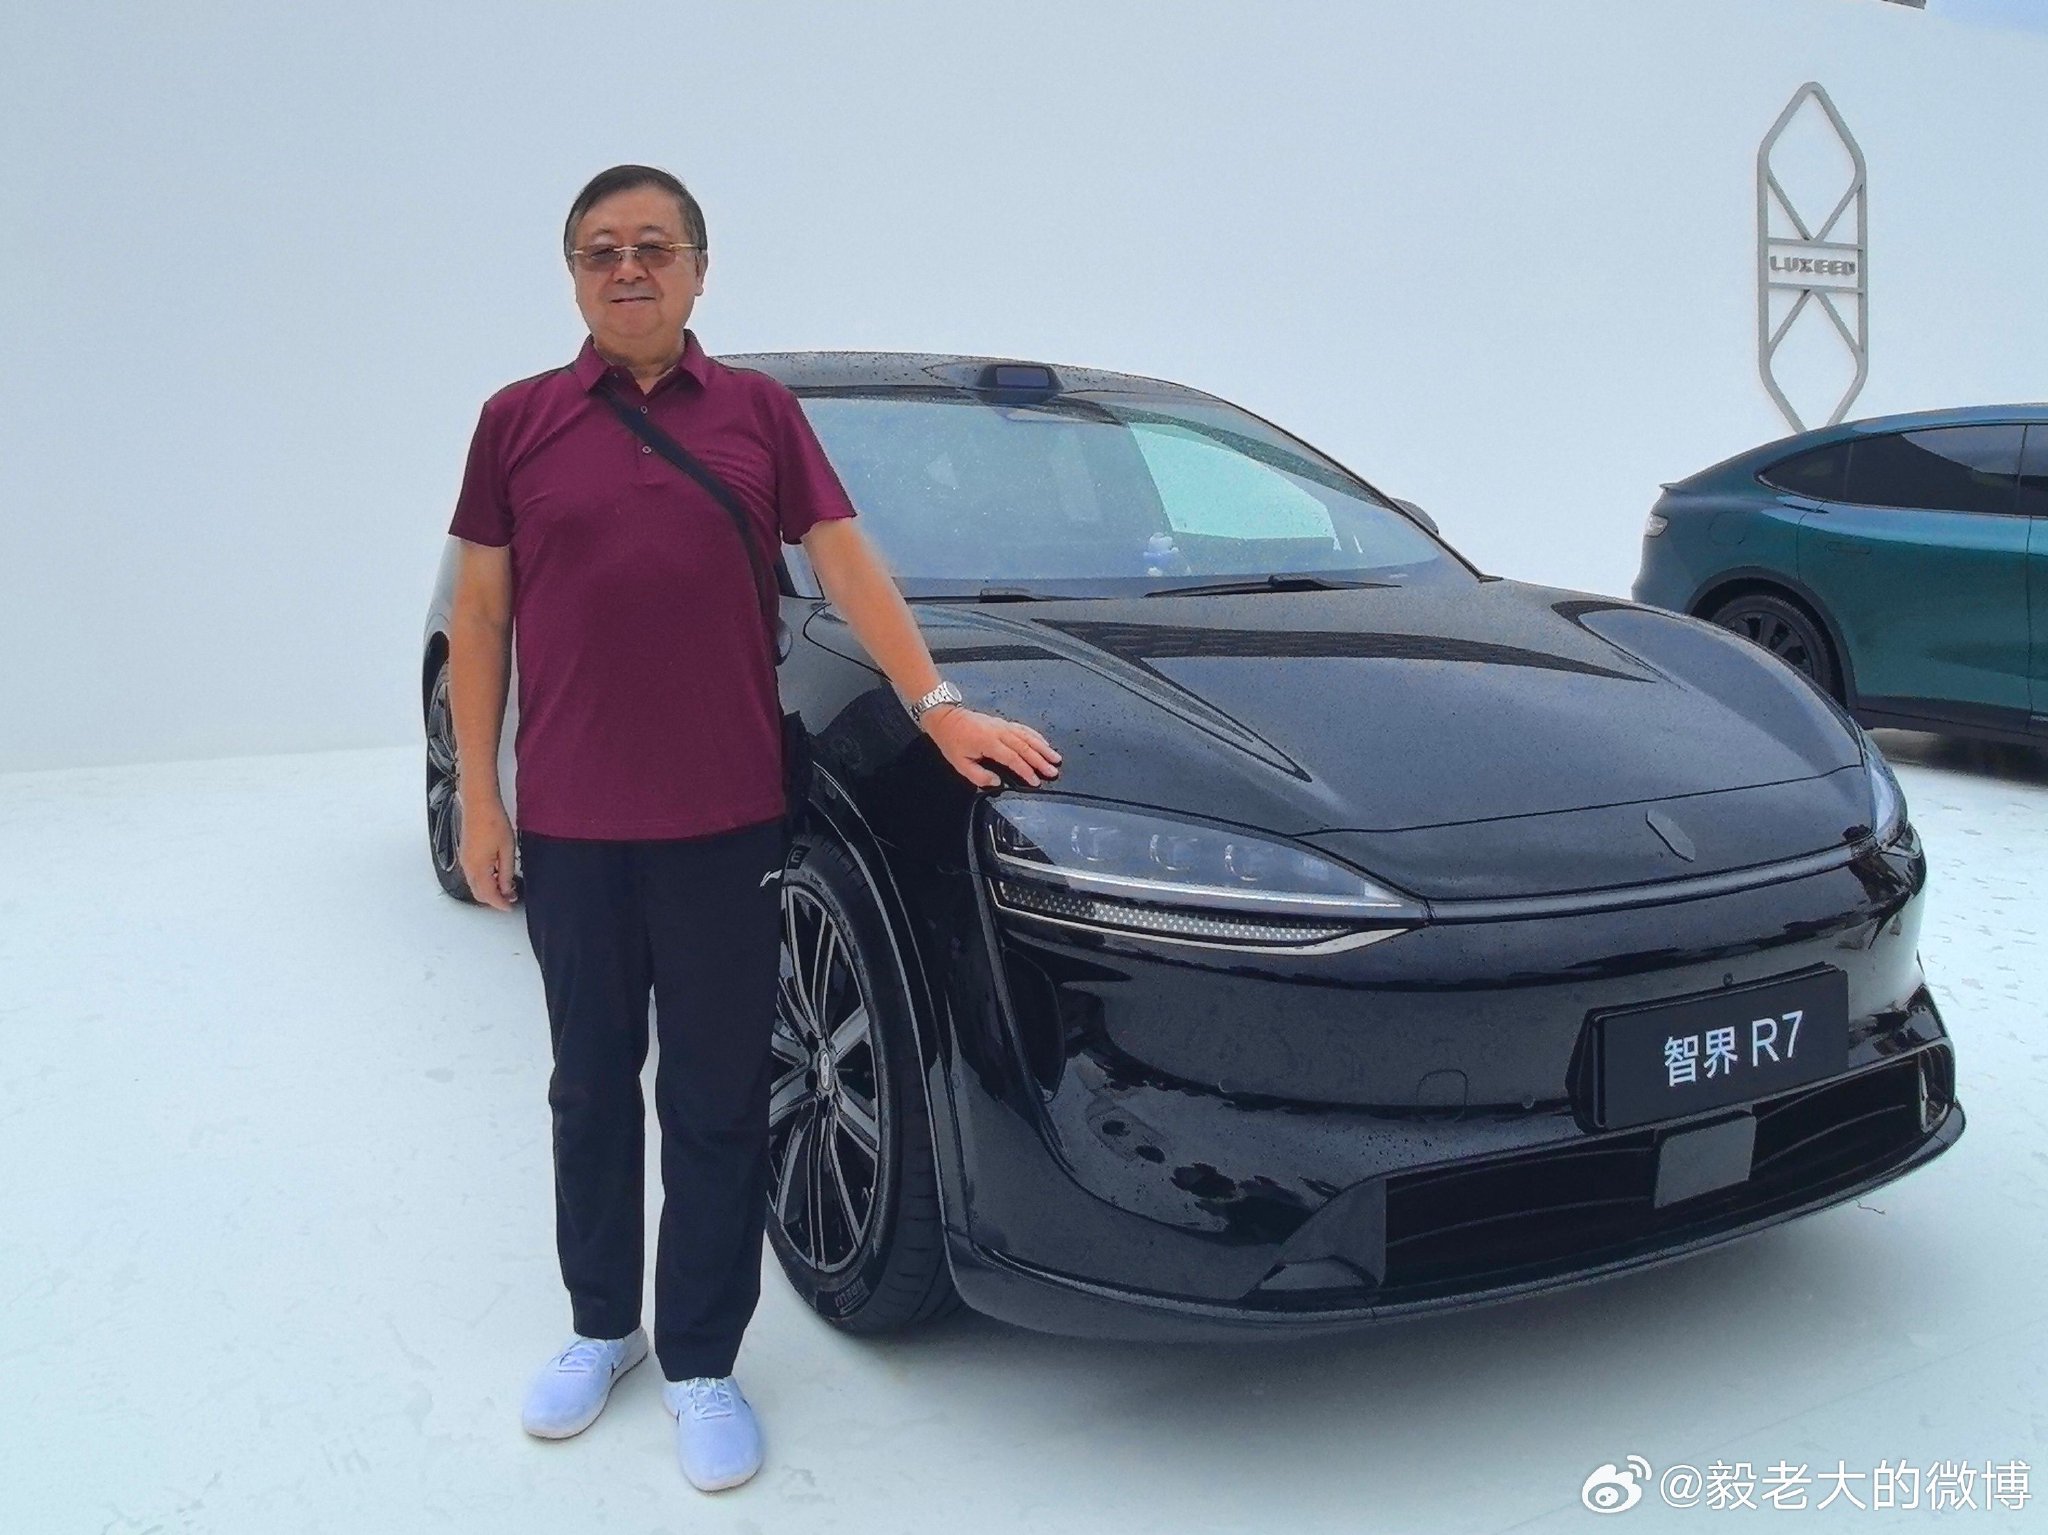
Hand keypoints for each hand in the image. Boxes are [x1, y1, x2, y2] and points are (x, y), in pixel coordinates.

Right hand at [457, 794, 520, 909]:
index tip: (510, 907)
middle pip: (479, 893)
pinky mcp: (466, 853)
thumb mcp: (507, 850)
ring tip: (507, 886)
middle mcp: (468, 866)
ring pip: (475, 884)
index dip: (500, 903)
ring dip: (489, 889)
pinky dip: (484, 880)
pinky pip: (473, 874)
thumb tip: (506, 889)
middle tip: (511, 898)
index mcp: (478, 868)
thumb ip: (506, 872)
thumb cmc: (493, 821)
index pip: (489, 894)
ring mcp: (465, 860)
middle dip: (494, 899)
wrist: (479, 804)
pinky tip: (497, 874)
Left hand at [921, 706, 1062, 788]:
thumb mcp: (959, 763)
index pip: (1012, 758)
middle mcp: (999, 732)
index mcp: (988, 742)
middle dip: (1041, 761)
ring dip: (1043, 748)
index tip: (1035, 781)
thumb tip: (997, 782)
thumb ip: (979, 776)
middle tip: (1052, 771)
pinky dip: (1036, 736)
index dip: (1026, 771)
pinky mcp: (1003, 723)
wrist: (945, 718)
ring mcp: (1002, 725)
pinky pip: (1023, 729)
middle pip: (1025, 747)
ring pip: (1028, 736)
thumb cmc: (951, 741)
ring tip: (1055, 758)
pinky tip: (1044, 743)